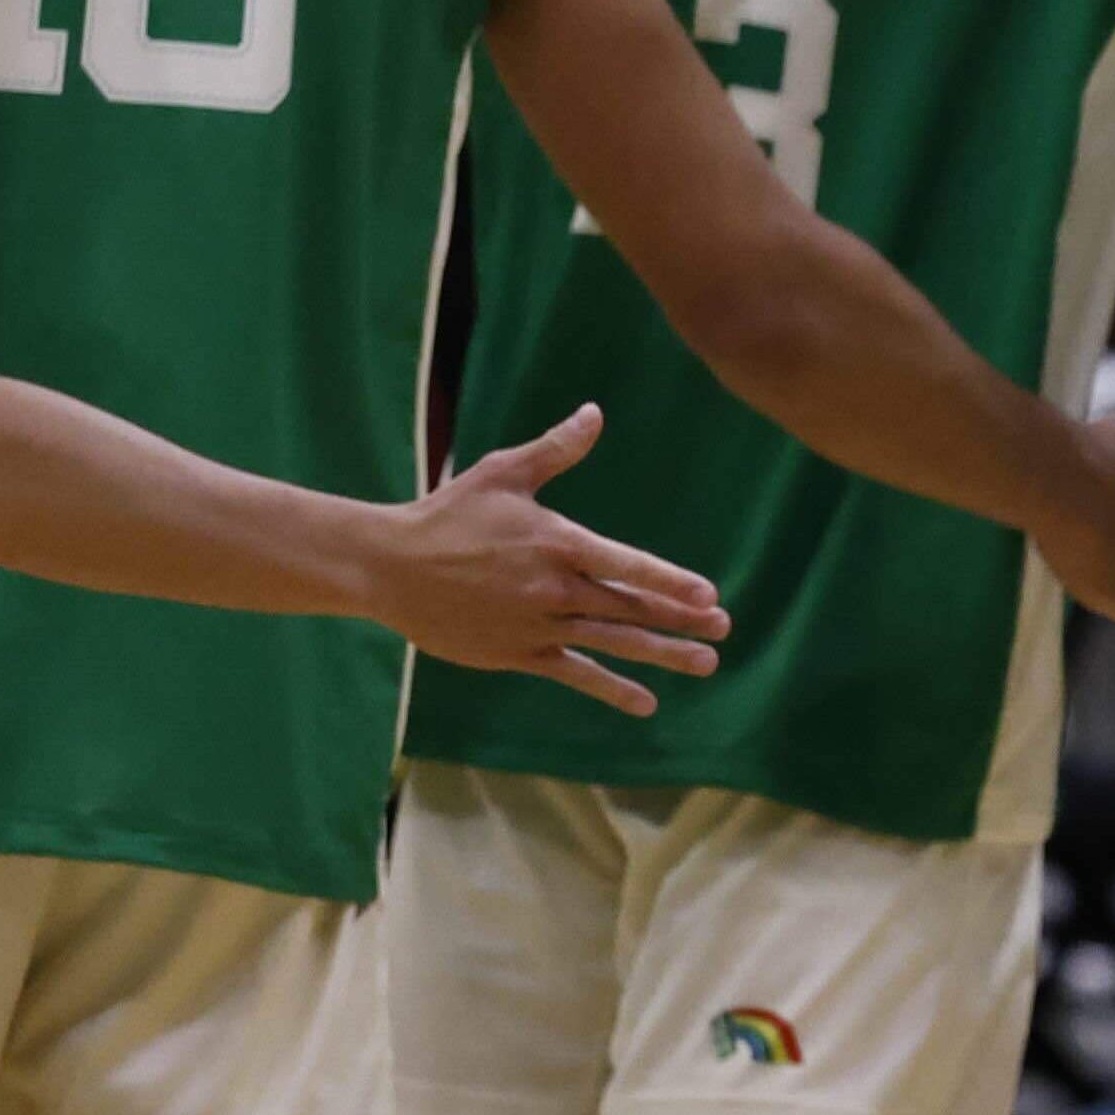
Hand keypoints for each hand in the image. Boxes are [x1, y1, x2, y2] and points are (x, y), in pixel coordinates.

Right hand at [374, 406, 732, 710]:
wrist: (391, 567)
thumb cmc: (448, 513)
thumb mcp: (504, 473)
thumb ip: (557, 448)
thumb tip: (595, 413)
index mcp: (558, 543)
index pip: (628, 565)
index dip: (671, 582)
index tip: (709, 595)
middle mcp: (555, 589)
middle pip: (630, 607)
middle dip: (681, 620)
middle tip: (723, 630)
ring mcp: (538, 626)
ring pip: (612, 643)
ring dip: (661, 654)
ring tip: (705, 664)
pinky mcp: (518, 653)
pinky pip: (574, 675)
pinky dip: (612, 688)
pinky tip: (646, 701)